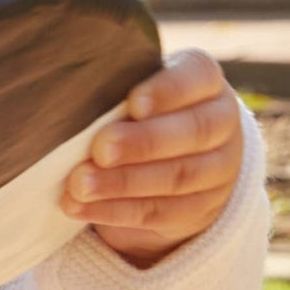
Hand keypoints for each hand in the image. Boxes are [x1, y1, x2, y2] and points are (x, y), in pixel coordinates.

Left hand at [61, 50, 245, 264]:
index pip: (199, 77)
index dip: (169, 90)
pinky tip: (80, 206)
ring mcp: (217, 171)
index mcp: (206, 83)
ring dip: (123, 183)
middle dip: (143, 142)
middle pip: (193, 132)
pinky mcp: (198, 210)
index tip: (133, 103)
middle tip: (100, 149)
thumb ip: (116, 91)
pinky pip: (158, 212)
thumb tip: (67, 97)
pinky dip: (115, 211)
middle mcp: (222, 124)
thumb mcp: (137, 93)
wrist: (176, 162)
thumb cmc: (141, 113)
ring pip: (176, 177)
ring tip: (79, 184)